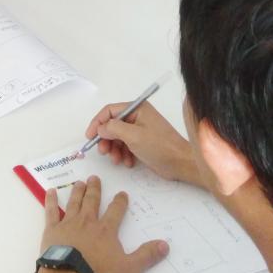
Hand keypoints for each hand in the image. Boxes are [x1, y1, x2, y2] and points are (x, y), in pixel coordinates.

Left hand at [40, 178, 168, 272]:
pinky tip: (50, 191)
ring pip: (74, 202)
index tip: (122, 193)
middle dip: (94, 189)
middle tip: (94, 178)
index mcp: (106, 230)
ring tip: (79, 182)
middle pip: (92, 201)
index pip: (116, 211)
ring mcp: (69, 223)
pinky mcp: (53, 230)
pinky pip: (51, 211)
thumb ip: (146, 255)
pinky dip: (51, 200)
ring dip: (77, 192)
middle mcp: (88, 221)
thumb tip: (165, 244)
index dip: (120, 201)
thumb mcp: (129, 268)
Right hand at [85, 101, 202, 184]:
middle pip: (113, 125)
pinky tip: (127, 162)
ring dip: (114, 149)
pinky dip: (123, 154)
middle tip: (103, 152)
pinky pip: (126, 145)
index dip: (97, 122)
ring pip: (118, 137)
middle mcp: (138, 116)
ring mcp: (141, 130)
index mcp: (137, 108)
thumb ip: (113, 129)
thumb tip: (100, 128)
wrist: (182, 164)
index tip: (90, 137)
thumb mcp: (133, 136)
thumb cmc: (159, 146)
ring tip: (116, 160)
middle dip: (106, 139)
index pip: (110, 111)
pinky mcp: (143, 143)